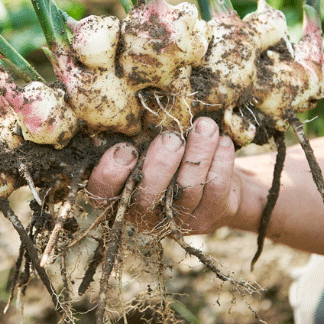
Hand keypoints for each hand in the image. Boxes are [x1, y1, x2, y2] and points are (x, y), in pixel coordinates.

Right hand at [86, 117, 240, 233]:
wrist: (211, 185)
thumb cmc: (167, 159)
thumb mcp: (145, 148)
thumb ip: (136, 139)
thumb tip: (134, 104)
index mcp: (119, 196)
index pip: (101, 194)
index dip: (110, 174)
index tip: (125, 148)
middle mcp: (144, 214)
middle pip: (147, 197)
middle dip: (160, 165)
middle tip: (171, 138)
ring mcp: (178, 219)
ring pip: (187, 189)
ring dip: (198, 154)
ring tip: (205, 126)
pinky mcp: (209, 216)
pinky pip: (215, 189)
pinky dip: (220, 162)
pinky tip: (222, 141)